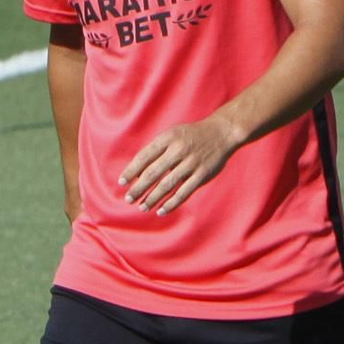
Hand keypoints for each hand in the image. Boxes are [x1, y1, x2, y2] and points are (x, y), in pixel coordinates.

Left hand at [119, 117, 239, 214]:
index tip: (121, 183)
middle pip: (153, 173)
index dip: (131, 171)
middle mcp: (178, 150)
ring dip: (152, 198)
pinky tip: (161, 210)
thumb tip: (136, 173)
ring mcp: (191, 163)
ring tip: (142, 207)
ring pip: (167, 185)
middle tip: (128, 199)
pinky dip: (171, 203)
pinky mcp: (202, 175)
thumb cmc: (190, 136)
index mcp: (168, 138)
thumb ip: (156, 151)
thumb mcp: (172, 135)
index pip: (144, 157)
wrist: (221, 132)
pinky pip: (184, 192)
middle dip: (138, 188)